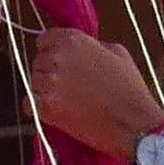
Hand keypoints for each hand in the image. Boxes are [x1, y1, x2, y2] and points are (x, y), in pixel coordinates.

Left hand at [29, 30, 163, 163]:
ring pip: (33, 82)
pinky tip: (54, 112)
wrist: (134, 124)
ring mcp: (49, 83)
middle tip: (68, 86)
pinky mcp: (46, 108)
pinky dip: (38, 108)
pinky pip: (29, 104)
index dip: (52, 51)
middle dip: (49, 72)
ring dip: (44, 90)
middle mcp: (57, 57)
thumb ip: (92, 45)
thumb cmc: (130, 88)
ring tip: (66, 100)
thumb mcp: (117, 52)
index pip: (44, 40)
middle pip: (38, 62)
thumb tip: (80, 50)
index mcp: (72, 40)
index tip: (61, 63)